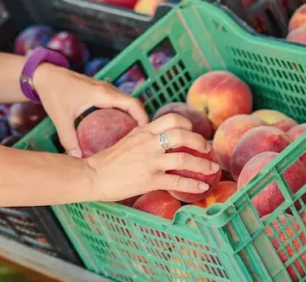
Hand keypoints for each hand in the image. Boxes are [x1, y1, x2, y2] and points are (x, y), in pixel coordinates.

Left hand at [34, 64, 147, 157]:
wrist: (44, 75)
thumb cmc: (53, 93)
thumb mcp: (61, 118)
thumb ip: (68, 140)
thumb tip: (77, 159)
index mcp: (102, 94)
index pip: (133, 104)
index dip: (144, 118)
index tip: (147, 135)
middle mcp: (107, 89)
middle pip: (133, 104)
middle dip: (141, 120)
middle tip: (142, 141)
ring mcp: (103, 88)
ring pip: (126, 102)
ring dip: (133, 116)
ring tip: (133, 137)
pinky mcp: (98, 90)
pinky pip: (118, 101)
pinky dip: (123, 113)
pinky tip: (118, 128)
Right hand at [84, 114, 216, 202]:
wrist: (93, 175)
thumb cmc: (108, 160)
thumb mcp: (127, 140)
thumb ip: (144, 136)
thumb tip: (159, 136)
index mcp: (143, 131)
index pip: (171, 119)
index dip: (187, 124)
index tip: (193, 132)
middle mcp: (149, 144)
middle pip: (182, 135)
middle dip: (199, 141)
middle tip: (207, 148)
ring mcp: (150, 162)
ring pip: (184, 159)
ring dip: (202, 164)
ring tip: (212, 168)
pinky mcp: (150, 180)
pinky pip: (177, 182)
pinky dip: (193, 184)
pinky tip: (202, 186)